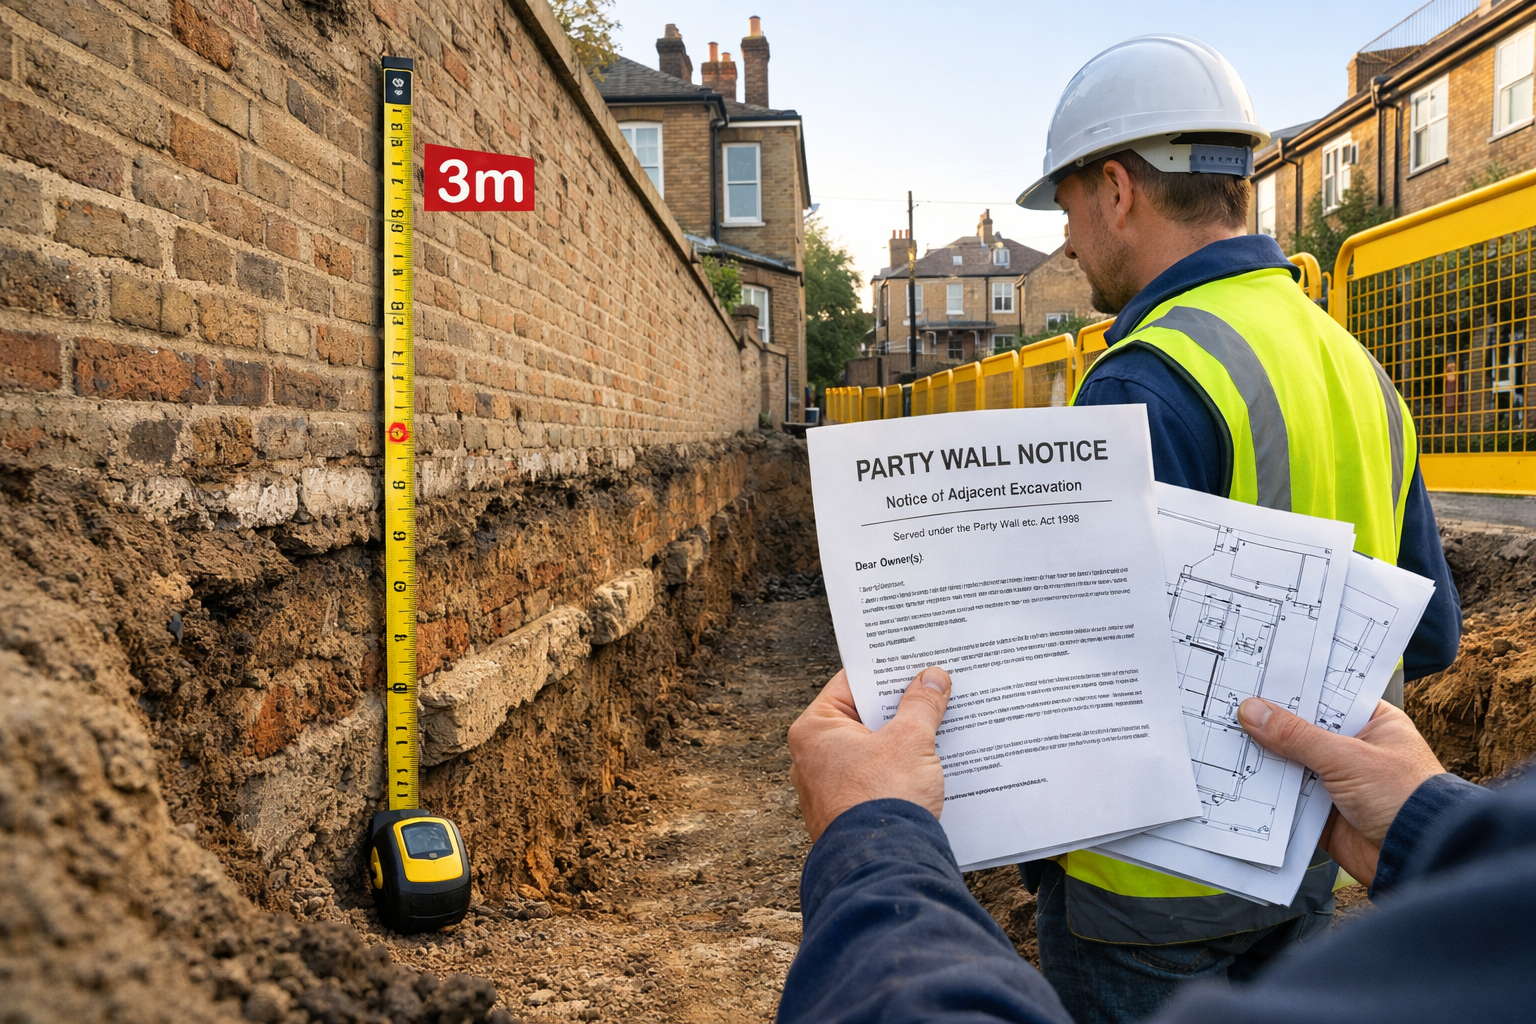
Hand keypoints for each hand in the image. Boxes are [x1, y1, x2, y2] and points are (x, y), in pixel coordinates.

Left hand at [788, 666, 951, 841]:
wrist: (884, 868)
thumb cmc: (884, 801)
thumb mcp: (909, 741)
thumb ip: (921, 705)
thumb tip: (932, 680)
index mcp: (814, 730)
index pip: (851, 683)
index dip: (886, 671)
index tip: (914, 662)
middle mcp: (812, 757)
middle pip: (863, 716)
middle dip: (899, 707)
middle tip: (934, 689)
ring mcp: (828, 788)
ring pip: (872, 749)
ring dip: (903, 739)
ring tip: (939, 724)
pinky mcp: (848, 812)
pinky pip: (875, 778)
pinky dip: (899, 769)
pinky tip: (929, 764)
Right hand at [1238, 698, 1445, 885]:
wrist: (1418, 857)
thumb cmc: (1404, 798)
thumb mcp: (1348, 758)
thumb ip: (1297, 736)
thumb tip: (1252, 711)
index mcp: (1372, 723)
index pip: (1327, 695)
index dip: (1294, 687)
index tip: (1257, 674)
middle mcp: (1354, 748)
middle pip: (1303, 728)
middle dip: (1270, 722)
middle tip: (1231, 703)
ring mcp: (1337, 780)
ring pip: (1291, 761)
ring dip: (1265, 755)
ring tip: (1225, 735)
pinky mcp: (1323, 810)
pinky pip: (1287, 795)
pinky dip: (1267, 789)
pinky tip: (1237, 774)